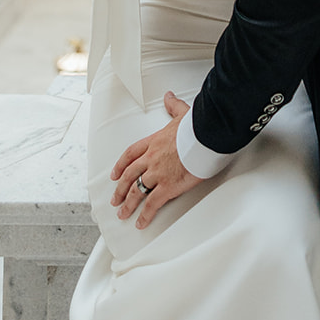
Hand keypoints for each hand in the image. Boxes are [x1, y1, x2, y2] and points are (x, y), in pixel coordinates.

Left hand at [111, 92, 202, 228]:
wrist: (204, 136)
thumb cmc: (196, 127)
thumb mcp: (182, 114)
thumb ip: (173, 107)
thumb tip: (169, 97)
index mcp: (153, 141)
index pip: (130, 154)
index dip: (121, 165)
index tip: (115, 174)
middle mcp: (152, 158)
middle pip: (129, 176)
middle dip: (120, 189)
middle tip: (115, 199)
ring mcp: (158, 173)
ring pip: (137, 191)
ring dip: (128, 204)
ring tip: (123, 214)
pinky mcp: (168, 186)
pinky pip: (152, 204)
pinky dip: (145, 215)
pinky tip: (140, 223)